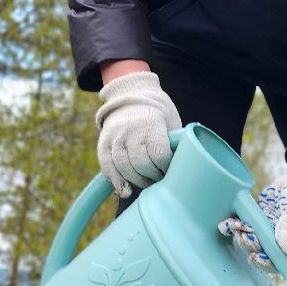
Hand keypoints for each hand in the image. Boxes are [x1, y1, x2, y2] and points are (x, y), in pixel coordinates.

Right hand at [94, 70, 180, 197]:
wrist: (132, 95)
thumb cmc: (158, 114)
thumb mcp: (171, 122)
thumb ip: (174, 143)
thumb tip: (183, 167)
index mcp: (151, 123)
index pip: (159, 155)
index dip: (166, 168)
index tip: (170, 170)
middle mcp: (130, 130)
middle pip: (141, 165)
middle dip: (153, 177)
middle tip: (159, 179)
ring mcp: (115, 137)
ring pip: (123, 168)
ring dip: (137, 181)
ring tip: (147, 182)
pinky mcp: (103, 143)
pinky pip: (107, 166)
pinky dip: (116, 181)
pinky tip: (125, 190)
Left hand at [218, 156, 286, 265]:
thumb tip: (286, 250)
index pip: (279, 262)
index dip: (266, 263)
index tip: (255, 257)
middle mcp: (279, 242)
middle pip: (261, 253)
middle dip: (249, 246)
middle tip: (242, 235)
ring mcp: (268, 232)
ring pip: (251, 241)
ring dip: (241, 236)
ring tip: (235, 225)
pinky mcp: (258, 221)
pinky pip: (245, 228)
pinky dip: (235, 226)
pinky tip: (228, 223)